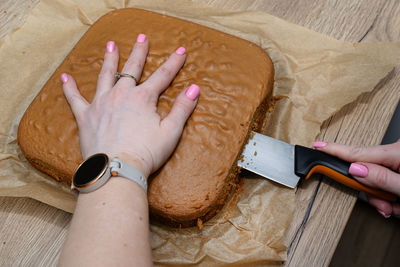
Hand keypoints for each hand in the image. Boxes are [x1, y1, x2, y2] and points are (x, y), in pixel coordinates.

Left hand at [61, 34, 198, 177]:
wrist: (117, 170)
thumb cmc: (146, 153)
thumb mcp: (171, 132)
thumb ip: (182, 108)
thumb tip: (194, 88)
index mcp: (143, 98)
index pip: (163, 76)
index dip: (173, 63)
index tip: (180, 51)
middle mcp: (121, 94)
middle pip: (132, 68)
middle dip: (139, 52)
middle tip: (142, 38)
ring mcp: (101, 104)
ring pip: (105, 76)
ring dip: (109, 59)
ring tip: (111, 45)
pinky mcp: (86, 116)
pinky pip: (75, 98)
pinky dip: (70, 87)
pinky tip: (66, 77)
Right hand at [312, 141, 399, 217]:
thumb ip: (381, 179)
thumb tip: (354, 169)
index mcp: (396, 152)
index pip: (357, 153)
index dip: (334, 151)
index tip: (317, 147)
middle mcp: (395, 151)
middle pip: (366, 171)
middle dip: (372, 191)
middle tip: (384, 206)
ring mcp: (397, 158)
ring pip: (376, 178)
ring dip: (383, 196)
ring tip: (396, 205)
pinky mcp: (399, 165)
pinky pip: (385, 179)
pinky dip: (391, 193)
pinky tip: (398, 200)